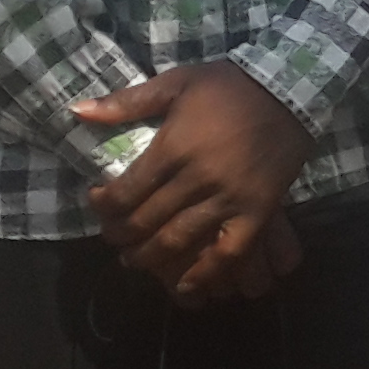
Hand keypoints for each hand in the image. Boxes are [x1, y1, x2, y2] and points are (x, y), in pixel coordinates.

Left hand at [81, 62, 316, 304]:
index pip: (125, 191)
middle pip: (146, 220)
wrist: (291, 90)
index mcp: (174, 148)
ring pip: (179, 240)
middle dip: (121, 234)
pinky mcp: (257, 211)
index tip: (99, 203)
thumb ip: (128, 101)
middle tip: (114, 237)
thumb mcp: (177, 81)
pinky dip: (206, 274)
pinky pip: (229, 252)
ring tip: (136, 261)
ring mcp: (229, 198)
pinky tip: (187, 287)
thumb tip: (77, 111)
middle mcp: (197, 178)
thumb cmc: (230, 87)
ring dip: (150, 258)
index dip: (104, 205)